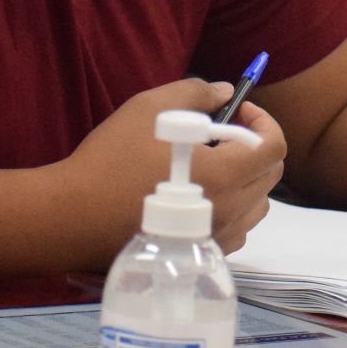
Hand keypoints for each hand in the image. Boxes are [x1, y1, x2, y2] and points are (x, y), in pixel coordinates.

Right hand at [54, 79, 285, 266]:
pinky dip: (232, 208)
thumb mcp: (149, 109)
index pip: (275, 147)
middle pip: (271, 176)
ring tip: (209, 166)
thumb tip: (225, 92)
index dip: (264, 122)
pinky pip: (237, 230)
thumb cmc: (110, 161)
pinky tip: (198, 196)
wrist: (71, 218)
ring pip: (257, 206)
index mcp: (223, 174)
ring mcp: (217, 238)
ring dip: (247, 180)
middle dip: (255, 147)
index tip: (238, 113)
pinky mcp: (199, 255)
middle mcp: (229, 211)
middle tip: (221, 135)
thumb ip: (194, 94)